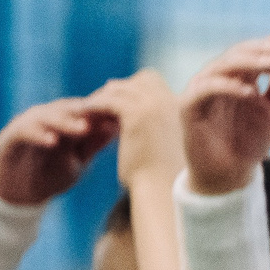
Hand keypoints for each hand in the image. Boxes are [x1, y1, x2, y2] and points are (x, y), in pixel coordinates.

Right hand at [0, 97, 119, 205]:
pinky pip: (24, 131)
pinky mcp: (10, 136)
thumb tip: (116, 128)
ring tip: (82, 129)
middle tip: (107, 117)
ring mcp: (27, 124)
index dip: (104, 112)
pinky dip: (38, 135)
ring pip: (47, 116)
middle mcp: (46, 117)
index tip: (126, 117)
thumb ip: (92, 145)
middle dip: (89, 112)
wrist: (17, 194)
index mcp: (64, 121)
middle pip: (69, 109)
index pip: (86, 111)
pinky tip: (52, 142)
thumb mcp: (77, 161)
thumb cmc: (50, 174)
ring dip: (65, 122)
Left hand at [87, 71, 180, 186]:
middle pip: (143, 78)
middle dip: (123, 88)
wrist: (164, 191)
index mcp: (186, 108)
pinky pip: (108, 101)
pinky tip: (84, 116)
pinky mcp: (136, 114)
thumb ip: (160, 128)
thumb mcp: (170, 145)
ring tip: (89, 110)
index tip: (121, 104)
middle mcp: (174, 102)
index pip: (159, 84)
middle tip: (103, 103)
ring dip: (105, 97)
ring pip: (122, 88)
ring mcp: (156, 105)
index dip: (139, 90)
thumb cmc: (167, 178)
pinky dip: (95, 106)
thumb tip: (141, 125)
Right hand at [183, 35, 269, 193]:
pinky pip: (206, 88)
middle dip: (261, 49)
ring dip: (246, 64)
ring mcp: (200, 88)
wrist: (229, 173)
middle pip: (237, 53)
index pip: (252, 51)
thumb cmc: (251, 141)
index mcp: (236, 76)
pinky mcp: (187, 105)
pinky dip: (227, 86)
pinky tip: (249, 91)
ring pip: (221, 66)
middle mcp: (216, 77)